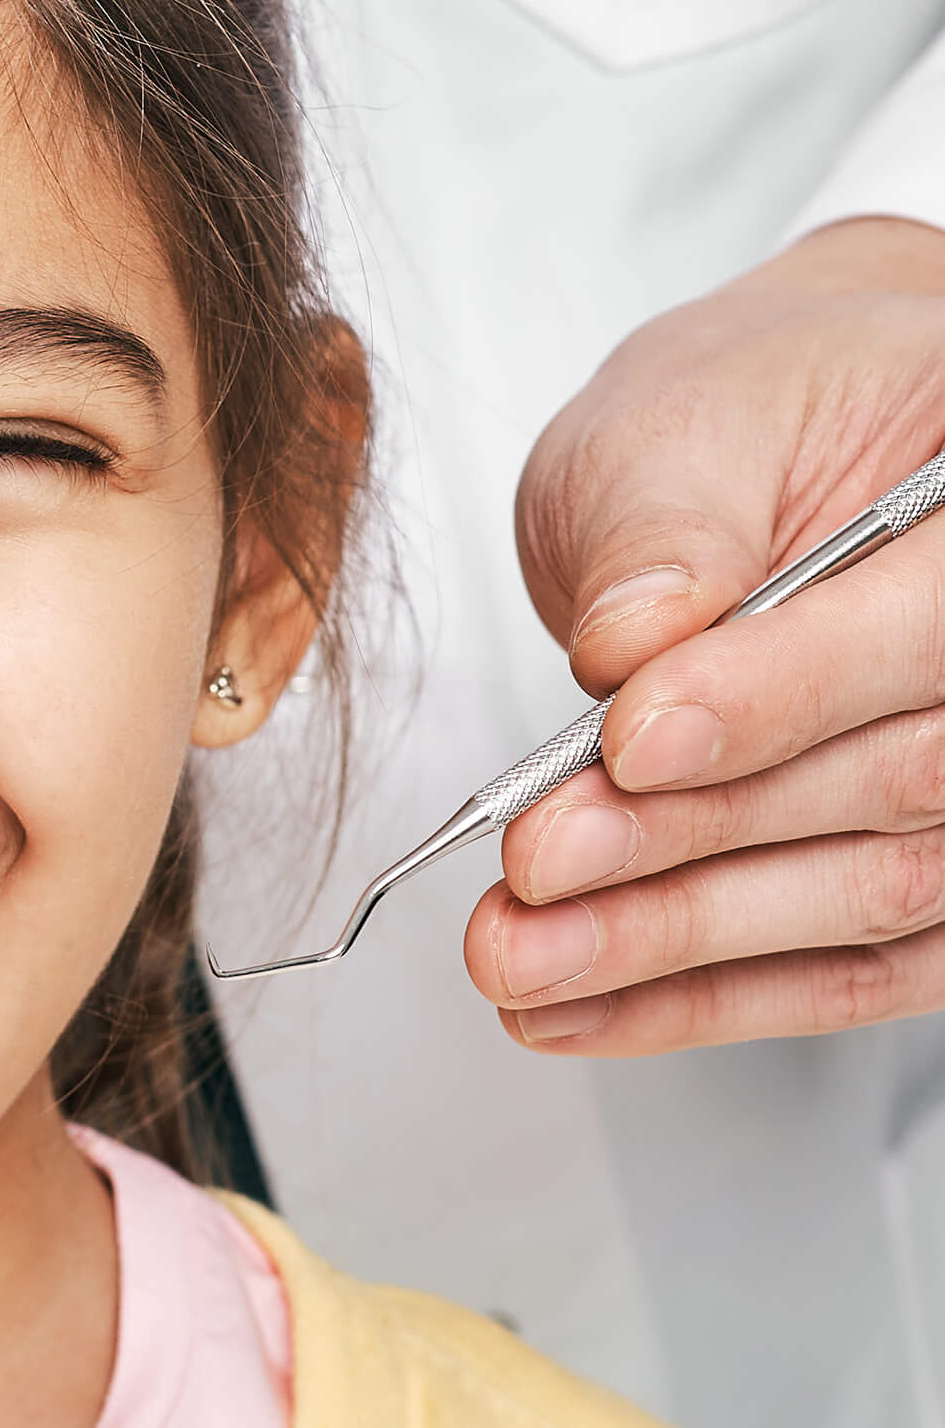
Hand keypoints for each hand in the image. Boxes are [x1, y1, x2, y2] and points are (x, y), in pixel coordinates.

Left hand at [460, 219, 944, 1054]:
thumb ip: (662, 537)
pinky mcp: (936, 883)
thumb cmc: (747, 419)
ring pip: (872, 896)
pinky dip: (701, 997)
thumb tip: (633, 647)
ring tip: (523, 959)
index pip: (922, 629)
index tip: (626, 741)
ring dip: (677, 943)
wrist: (769, 460)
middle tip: (536, 866)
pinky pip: (847, 972)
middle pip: (897, 783)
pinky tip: (579, 1008)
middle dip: (690, 840)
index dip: (775, 698)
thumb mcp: (676, 430)